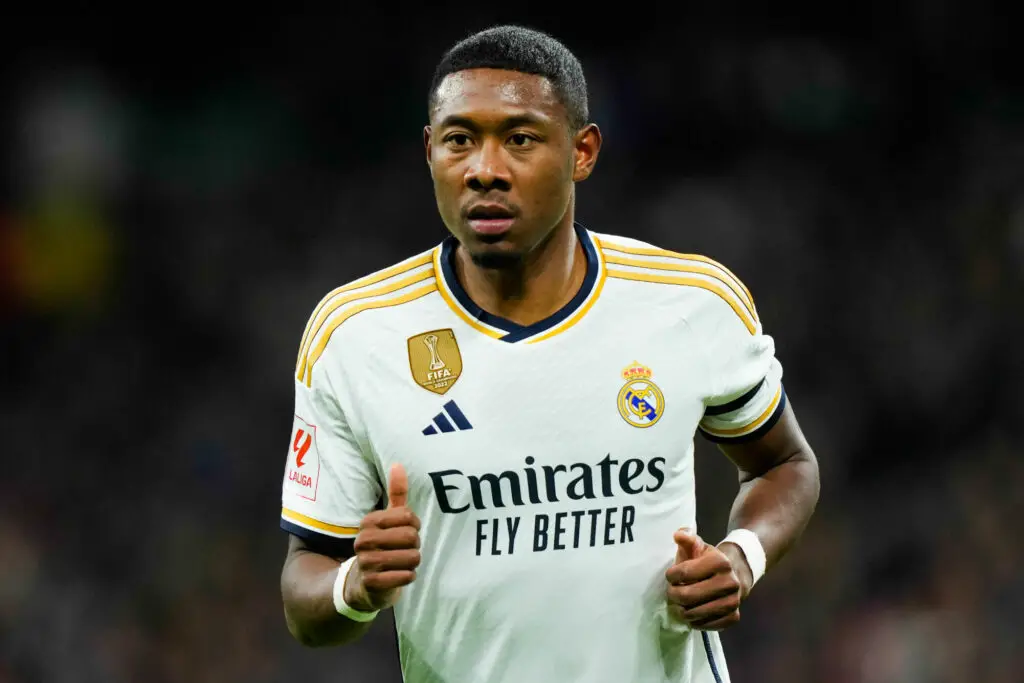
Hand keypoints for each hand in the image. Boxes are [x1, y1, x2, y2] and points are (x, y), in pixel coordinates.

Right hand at [343, 463, 421, 611]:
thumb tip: (398, 464)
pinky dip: (409, 576)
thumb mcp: (389, 519)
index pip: (408, 516)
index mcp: (369, 522)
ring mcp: (366, 563)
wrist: (363, 582)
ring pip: (411, 557)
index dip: (415, 525)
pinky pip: (405, 576)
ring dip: (413, 562)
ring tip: (403, 562)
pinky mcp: (372, 583)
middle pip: (411, 537)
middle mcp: (364, 540)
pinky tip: (401, 575)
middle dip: (416, 545)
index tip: (408, 530)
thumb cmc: (383, 545)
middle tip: (407, 549)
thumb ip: (396, 494)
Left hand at [665, 529, 752, 630]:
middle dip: (673, 595)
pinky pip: (705, 626)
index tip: (671, 575)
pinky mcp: (734, 617)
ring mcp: (733, 602)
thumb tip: (677, 535)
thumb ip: (687, 538)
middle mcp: (730, 582)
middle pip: (687, 596)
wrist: (735, 575)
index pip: (683, 574)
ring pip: (694, 614)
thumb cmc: (708, 560)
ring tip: (680, 602)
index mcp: (721, 562)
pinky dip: (694, 621)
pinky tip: (693, 611)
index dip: (671, 576)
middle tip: (671, 591)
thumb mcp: (698, 546)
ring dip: (681, 610)